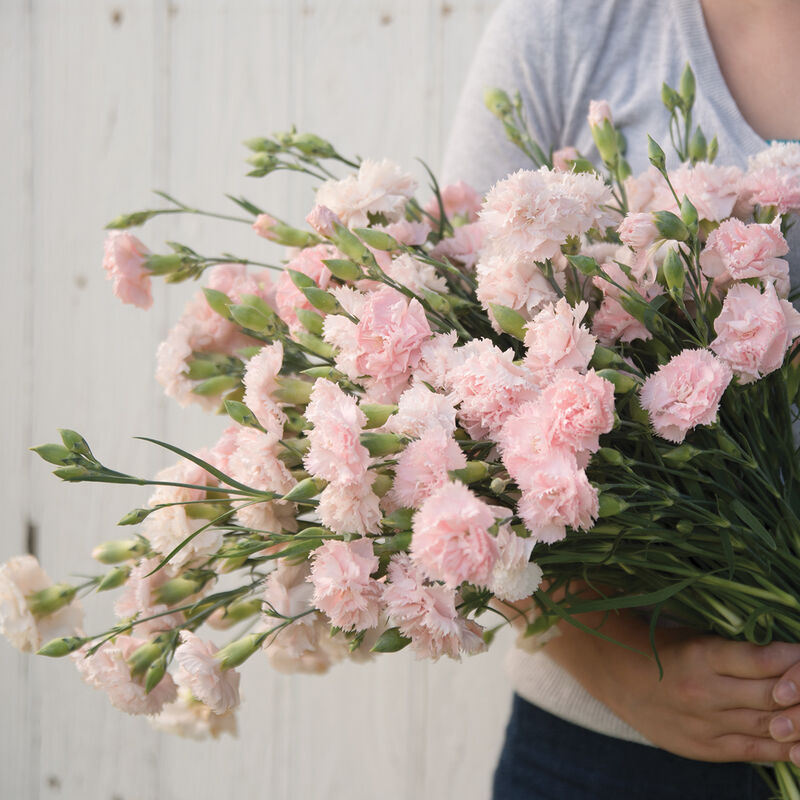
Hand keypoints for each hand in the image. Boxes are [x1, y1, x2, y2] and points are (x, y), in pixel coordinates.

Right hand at [530, 605, 799, 762]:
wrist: (613, 674)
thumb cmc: (659, 646)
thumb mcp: (693, 636)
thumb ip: (737, 650)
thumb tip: (786, 656)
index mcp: (700, 655)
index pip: (761, 660)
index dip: (793, 659)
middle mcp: (704, 692)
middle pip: (773, 696)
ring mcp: (705, 724)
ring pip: (770, 726)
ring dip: (799, 717)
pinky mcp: (705, 747)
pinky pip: (755, 750)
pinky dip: (785, 746)